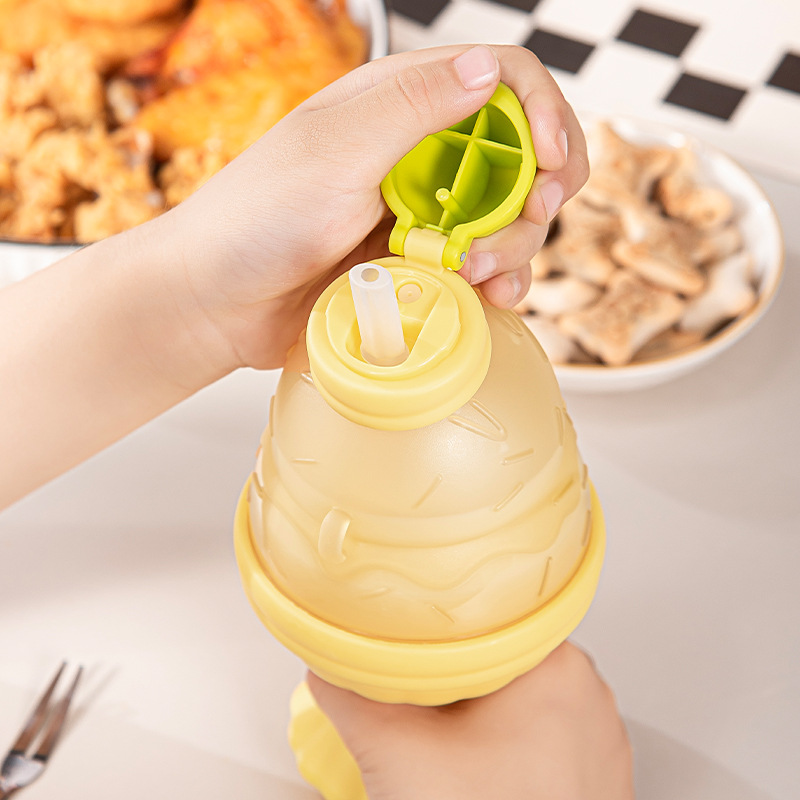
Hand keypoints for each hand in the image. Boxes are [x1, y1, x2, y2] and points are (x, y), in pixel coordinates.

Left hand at [162, 44, 588, 369]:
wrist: (218, 303)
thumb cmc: (258, 218)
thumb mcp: (337, 150)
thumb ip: (415, 106)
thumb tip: (491, 69)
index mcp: (399, 104)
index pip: (503, 81)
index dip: (544, 114)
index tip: (552, 163)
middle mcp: (418, 154)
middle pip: (520, 155)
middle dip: (537, 192)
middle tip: (525, 224)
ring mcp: (420, 214)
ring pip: (507, 219)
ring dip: (515, 248)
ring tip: (479, 275)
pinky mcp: (416, 265)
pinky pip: (480, 270)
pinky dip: (496, 284)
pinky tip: (486, 298)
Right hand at [307, 642, 633, 799]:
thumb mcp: (395, 752)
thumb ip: (351, 691)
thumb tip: (328, 662)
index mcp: (554, 666)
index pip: (486, 614)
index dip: (440, 627)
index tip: (412, 637)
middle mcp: (588, 694)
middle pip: (501, 656)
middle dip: (454, 677)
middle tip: (422, 705)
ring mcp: (600, 738)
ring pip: (523, 696)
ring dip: (481, 712)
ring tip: (448, 742)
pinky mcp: (598, 777)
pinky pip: (546, 736)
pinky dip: (510, 744)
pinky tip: (479, 770)